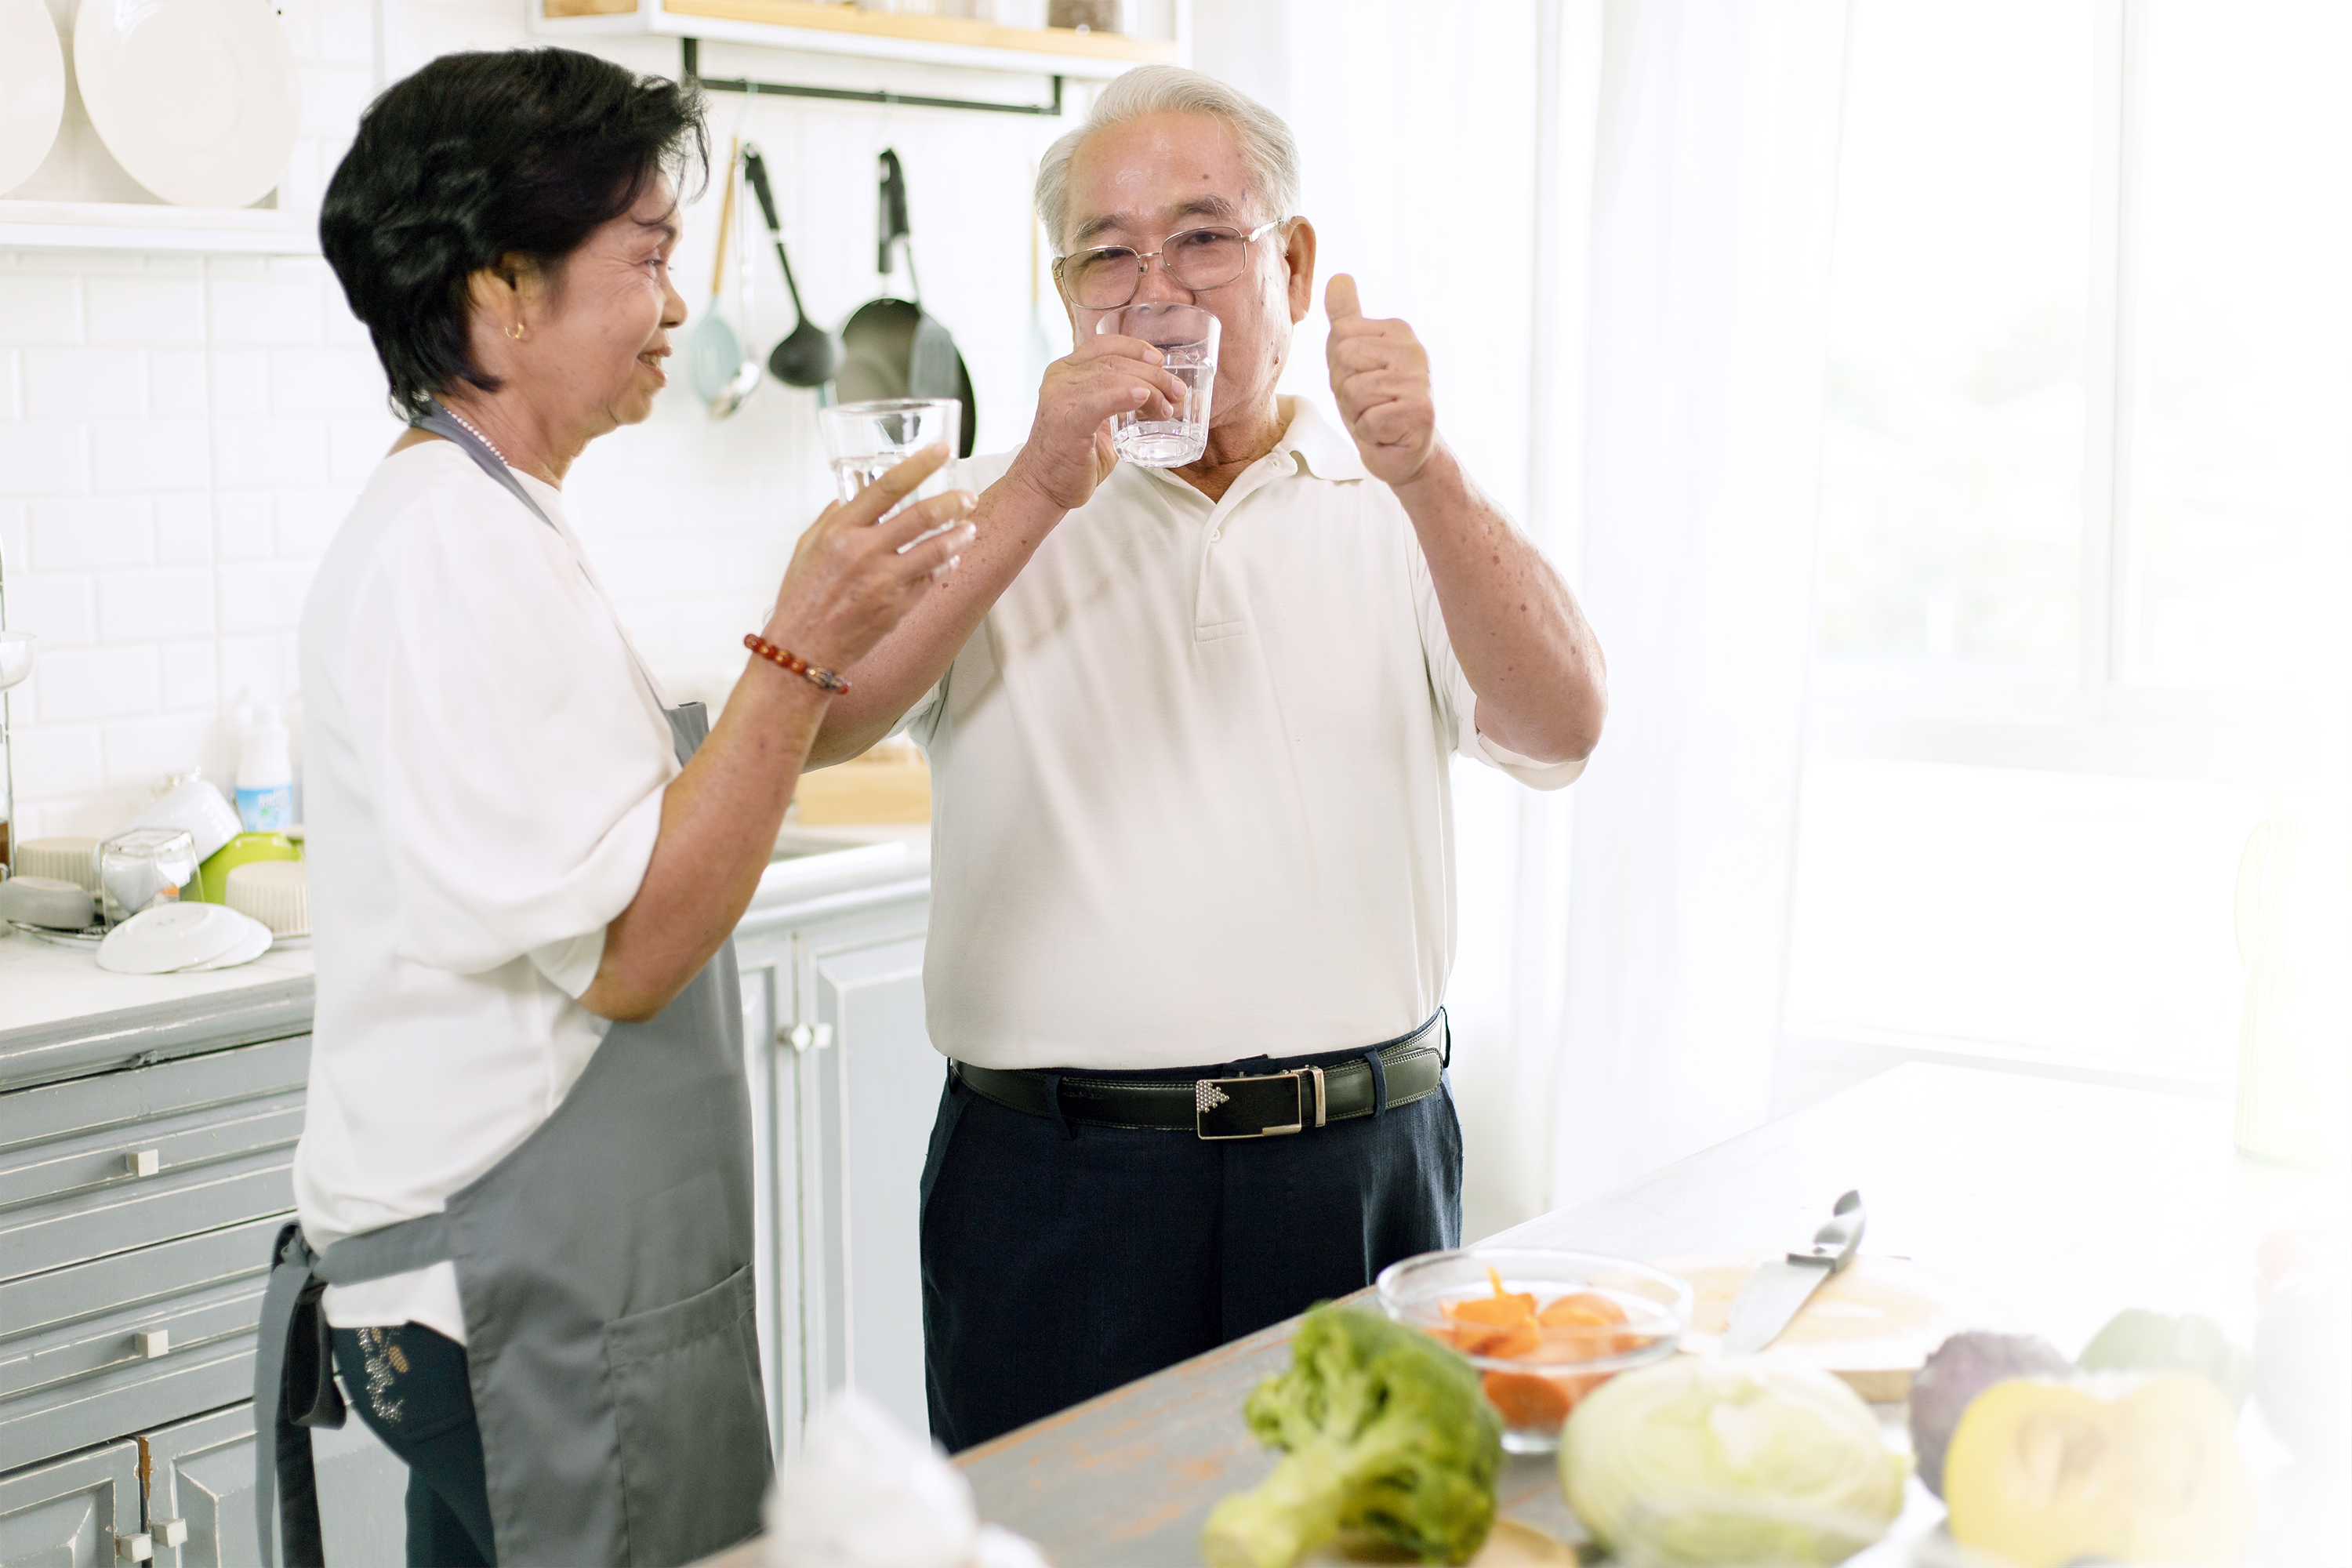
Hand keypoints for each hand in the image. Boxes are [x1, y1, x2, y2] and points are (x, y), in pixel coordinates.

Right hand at [764, 445, 976, 674]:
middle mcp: (864, 552)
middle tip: (966, 496)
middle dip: (952, 502)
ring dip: (959, 536)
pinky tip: (951, 558)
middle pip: (921, 516)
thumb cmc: (801, 600)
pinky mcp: (898, 606)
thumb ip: (832, 519)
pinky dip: (944, 565)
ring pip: (936, 550)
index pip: (887, 487)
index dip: (919, 465)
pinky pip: (931, 579)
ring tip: (969, 528)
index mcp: (840, 531)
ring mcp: (884, 581)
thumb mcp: (806, 548)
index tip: (940, 451)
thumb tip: (851, 497)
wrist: (802, 650)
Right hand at [1005, 333, 1191, 512]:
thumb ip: (1125, 406)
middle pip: (1114, 362)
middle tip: (1176, 392)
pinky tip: (1143, 397)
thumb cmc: (1073, 458)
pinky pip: (1098, 400)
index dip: (1135, 348)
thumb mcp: (1101, 422)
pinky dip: (1124, 395)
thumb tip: (1168, 399)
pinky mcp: (1066, 421)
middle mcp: (1061, 378)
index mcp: (1067, 372)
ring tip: (1166, 408)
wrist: (1043, 487)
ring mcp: (1060, 398)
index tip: (1160, 362)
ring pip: (1112, 377)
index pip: (1104, 346)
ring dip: (1149, 389)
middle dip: (1153, 375)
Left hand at [1325, 275, 1437, 486]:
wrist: (1406, 452)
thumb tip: (1339, 277)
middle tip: (1369, 403)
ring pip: (1353, 391)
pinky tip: (1388, 432)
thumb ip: (1346, 318)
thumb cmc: (1377, 404)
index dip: (1339, 367)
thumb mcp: (1354, 358)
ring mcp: (1420, 380)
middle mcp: (1413, 349)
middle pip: (1343, 358)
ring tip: (1378, 417)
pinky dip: (1371, 433)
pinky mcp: (1420, 412)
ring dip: (1358, 414)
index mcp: (1397, 330)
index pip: (1340, 335)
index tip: (1361, 380)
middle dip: (1346, 390)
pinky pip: (1368, 419)